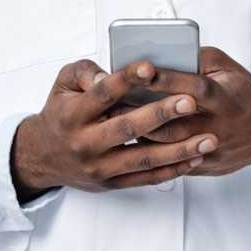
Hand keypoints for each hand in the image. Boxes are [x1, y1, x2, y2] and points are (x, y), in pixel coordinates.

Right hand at [11, 58, 219, 197]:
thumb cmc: (61, 111)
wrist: (42, 157)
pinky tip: (195, 158)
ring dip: (179, 150)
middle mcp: (86, 142)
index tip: (151, 67)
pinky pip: (146, 179)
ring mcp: (100, 167)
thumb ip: (85, 72)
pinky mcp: (111, 183)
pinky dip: (172, 170)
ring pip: (143, 159)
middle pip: (128, 128)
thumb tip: (108, 73)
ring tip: (209, 138)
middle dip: (162, 114)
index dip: (127, 80)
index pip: (103, 93)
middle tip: (190, 101)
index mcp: (73, 113)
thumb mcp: (63, 84)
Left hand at [101, 46, 250, 179]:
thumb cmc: (241, 91)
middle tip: (111, 104)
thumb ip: (196, 57)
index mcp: (223, 96)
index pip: (190, 86)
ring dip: (141, 135)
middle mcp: (217, 125)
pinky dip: (153, 152)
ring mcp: (212, 149)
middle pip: (173, 122)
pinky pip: (174, 162)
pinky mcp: (206, 166)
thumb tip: (162, 52)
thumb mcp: (225, 66)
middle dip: (141, 113)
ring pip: (169, 146)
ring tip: (114, 124)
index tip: (139, 71)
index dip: (164, 79)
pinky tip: (133, 141)